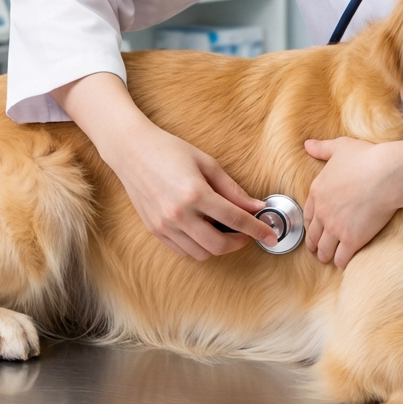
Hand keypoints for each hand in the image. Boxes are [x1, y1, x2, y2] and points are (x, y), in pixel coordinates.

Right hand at [52, 73, 277, 259]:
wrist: (131, 150)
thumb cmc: (170, 150)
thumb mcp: (207, 163)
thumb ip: (232, 189)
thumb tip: (255, 206)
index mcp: (195, 194)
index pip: (235, 219)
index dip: (257, 229)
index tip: (270, 235)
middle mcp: (178, 214)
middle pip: (219, 244)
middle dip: (240, 242)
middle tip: (249, 232)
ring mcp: (164, 225)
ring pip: (201, 253)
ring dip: (219, 246)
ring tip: (226, 230)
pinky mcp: (154, 230)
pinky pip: (183, 250)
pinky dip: (199, 246)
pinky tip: (206, 231)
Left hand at [303, 137, 402, 268]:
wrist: (385, 174)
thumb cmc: (365, 157)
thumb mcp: (339, 146)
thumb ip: (322, 148)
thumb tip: (307, 144)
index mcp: (317, 191)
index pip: (307, 215)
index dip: (311, 225)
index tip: (314, 230)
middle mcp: (322, 212)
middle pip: (313, 236)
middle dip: (315, 244)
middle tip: (319, 249)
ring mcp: (336, 228)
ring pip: (324, 250)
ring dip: (326, 256)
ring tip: (330, 259)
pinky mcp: (352, 239)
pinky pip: (341, 258)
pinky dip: (342, 262)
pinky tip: (345, 262)